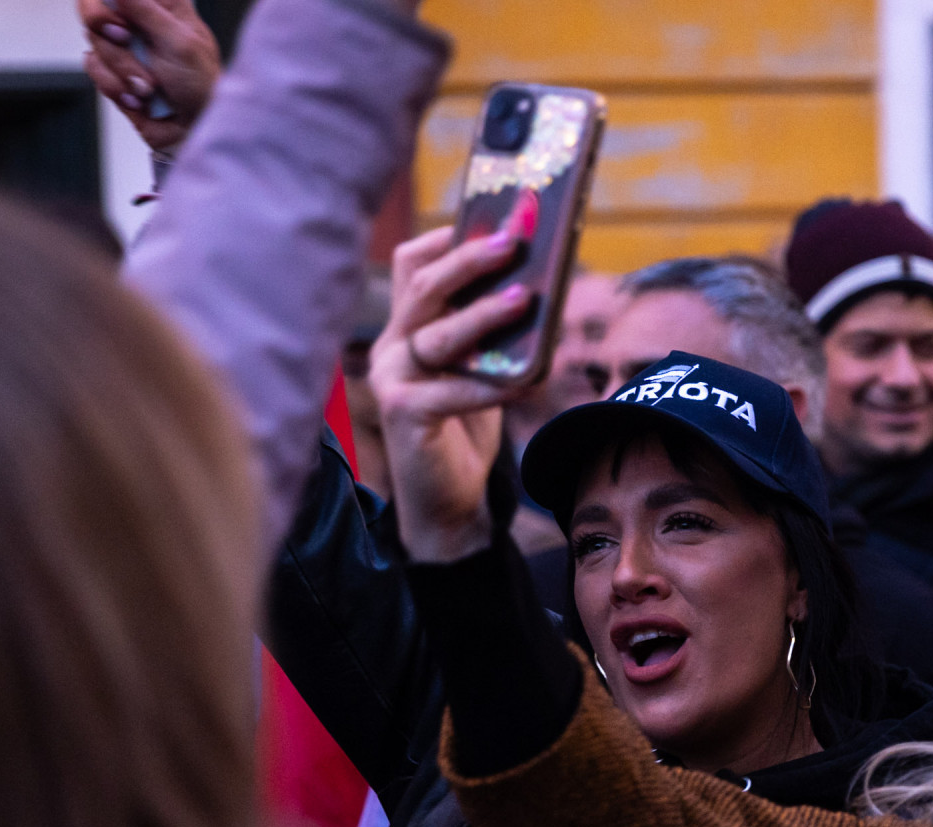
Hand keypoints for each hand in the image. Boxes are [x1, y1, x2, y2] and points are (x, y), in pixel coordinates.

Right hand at [80, 0, 220, 153]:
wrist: (194, 131)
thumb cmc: (201, 87)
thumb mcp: (181, 43)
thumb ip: (148, 11)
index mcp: (161, 6)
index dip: (107, 2)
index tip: (119, 17)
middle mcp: (139, 22)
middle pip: (93, 7)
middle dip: (104, 26)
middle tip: (125, 39)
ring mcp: (125, 48)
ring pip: (94, 40)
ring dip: (122, 68)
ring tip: (150, 86)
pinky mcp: (114, 72)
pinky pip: (94, 68)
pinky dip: (116, 86)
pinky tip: (140, 98)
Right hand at [371, 225, 533, 562]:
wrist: (448, 501)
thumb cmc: (467, 427)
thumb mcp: (481, 367)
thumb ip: (492, 331)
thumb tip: (539, 283)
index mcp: (407, 326)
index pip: (411, 264)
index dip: (447, 239)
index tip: (493, 219)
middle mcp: (392, 345)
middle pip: (423, 287)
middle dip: (468, 260)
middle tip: (512, 241)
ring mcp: (393, 378)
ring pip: (437, 333)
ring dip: (482, 314)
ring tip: (524, 299)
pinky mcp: (404, 414)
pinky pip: (452, 391)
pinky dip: (492, 385)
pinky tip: (529, 381)